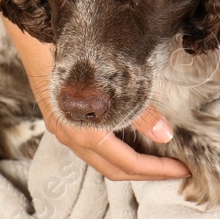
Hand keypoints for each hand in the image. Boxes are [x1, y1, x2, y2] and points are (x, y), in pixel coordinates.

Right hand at [3, 19, 189, 181]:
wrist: (37, 44)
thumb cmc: (77, 61)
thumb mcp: (114, 86)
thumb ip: (140, 114)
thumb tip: (165, 136)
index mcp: (84, 133)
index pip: (127, 163)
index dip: (156, 170)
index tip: (182, 169)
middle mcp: (72, 139)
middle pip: (115, 171)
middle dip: (147, 174)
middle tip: (174, 171)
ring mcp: (65, 134)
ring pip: (103, 164)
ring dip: (131, 167)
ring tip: (158, 163)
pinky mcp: (63, 126)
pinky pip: (94, 152)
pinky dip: (116, 155)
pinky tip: (133, 147)